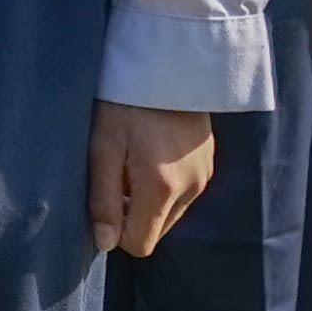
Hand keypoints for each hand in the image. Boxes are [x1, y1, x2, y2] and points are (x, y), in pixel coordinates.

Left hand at [87, 101, 215, 256]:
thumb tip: (105, 244)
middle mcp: (191, 189)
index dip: (115, 232)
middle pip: (155, 229)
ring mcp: (204, 177)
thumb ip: (104, 199)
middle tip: (115, 174)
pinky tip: (150, 153)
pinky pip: (182, 193)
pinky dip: (163, 185)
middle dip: (131, 214)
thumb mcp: (103, 148)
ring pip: (169, 212)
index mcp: (162, 188)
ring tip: (133, 159)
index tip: (102, 202)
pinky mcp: (208, 165)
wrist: (166, 66)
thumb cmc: (125, 104)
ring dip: (147, 199)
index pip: (140, 243)